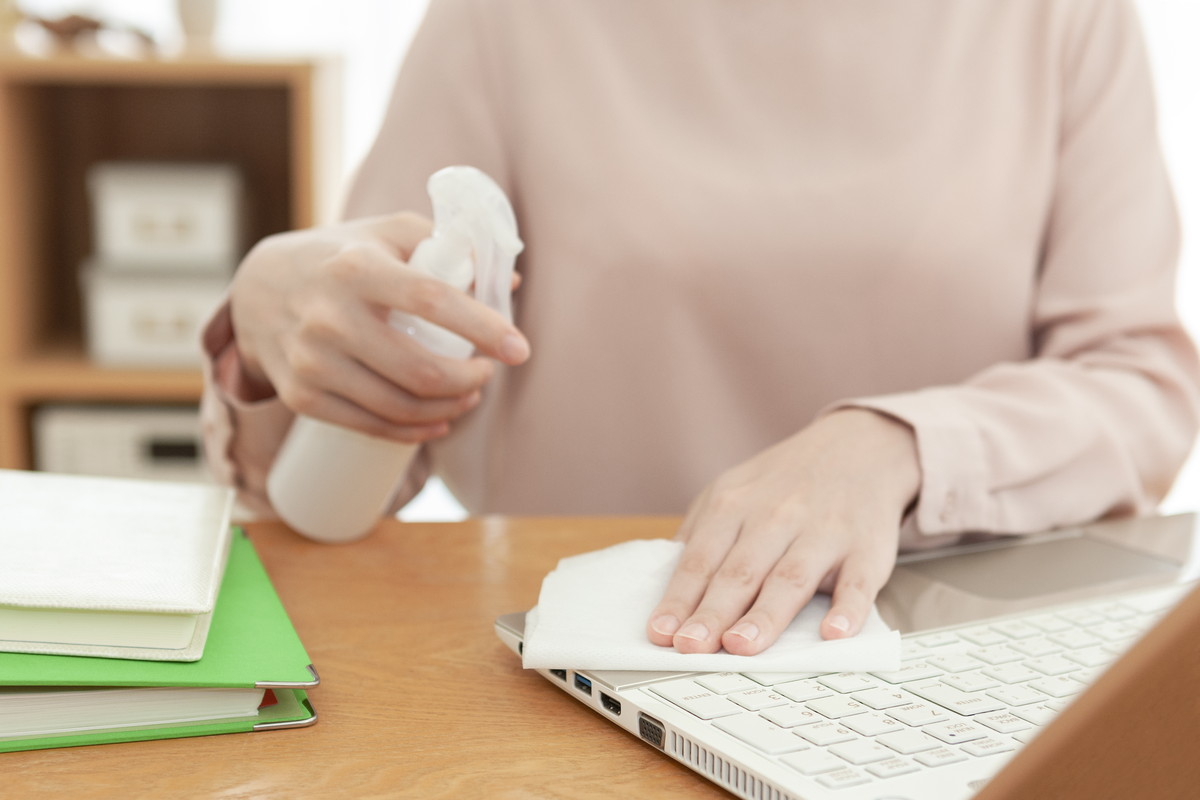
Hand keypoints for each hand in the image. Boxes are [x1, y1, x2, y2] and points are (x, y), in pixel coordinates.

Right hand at [228, 212, 529, 441]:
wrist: (257, 291)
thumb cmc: (340, 257)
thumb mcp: (387, 233)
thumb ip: (448, 246)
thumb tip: (509, 283)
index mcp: (357, 268)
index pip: (432, 301)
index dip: (482, 327)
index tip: (518, 348)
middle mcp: (330, 317)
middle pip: (420, 370)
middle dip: (470, 380)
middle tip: (487, 372)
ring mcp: (312, 362)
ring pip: (400, 406)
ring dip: (449, 408)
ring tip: (469, 394)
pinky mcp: (302, 397)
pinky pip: (372, 426)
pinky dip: (416, 431)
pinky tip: (439, 421)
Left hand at [646, 408, 919, 654]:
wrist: (858, 447)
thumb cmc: (784, 483)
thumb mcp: (732, 491)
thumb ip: (702, 535)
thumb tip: (669, 587)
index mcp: (735, 505)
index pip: (700, 560)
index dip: (679, 598)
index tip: (660, 633)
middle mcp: (777, 517)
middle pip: (740, 572)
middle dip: (713, 612)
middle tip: (690, 647)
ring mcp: (824, 533)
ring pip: (790, 579)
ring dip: (765, 615)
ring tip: (741, 647)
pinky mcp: (867, 550)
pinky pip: (858, 583)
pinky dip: (848, 609)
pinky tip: (833, 634)